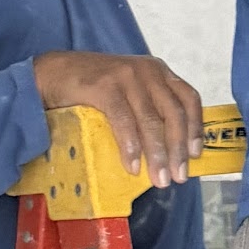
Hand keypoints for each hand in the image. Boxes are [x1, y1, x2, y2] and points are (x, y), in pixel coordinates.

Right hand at [32, 52, 203, 187]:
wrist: (52, 73)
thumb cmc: (93, 89)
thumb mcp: (130, 91)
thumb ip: (149, 109)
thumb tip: (170, 150)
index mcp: (158, 71)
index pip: (188, 98)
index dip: (195, 128)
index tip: (196, 154)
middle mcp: (147, 70)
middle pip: (173, 113)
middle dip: (178, 149)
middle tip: (178, 177)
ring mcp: (127, 76)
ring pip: (150, 120)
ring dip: (157, 154)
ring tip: (159, 178)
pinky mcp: (105, 86)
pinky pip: (124, 120)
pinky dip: (130, 146)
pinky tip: (133, 165)